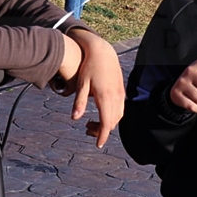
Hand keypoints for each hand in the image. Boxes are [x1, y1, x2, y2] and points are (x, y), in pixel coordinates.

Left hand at [63, 29, 124, 147]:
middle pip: (112, 122)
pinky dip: (112, 116)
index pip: (106, 123)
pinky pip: (120, 109)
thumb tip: (74, 119)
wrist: (102, 51)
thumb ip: (79, 102)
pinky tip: (101, 113)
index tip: (98, 145)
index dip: (102, 136)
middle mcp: (116, 97)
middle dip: (101, 131)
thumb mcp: (82, 84)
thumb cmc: (89, 67)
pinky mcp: (122, 91)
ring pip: (117, 117)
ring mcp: (121, 94)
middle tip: (87, 130)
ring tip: (91, 123)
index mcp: (106, 97)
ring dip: (107, 123)